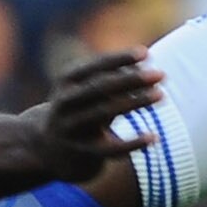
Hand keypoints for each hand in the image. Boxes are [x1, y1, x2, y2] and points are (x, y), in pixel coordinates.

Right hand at [24, 48, 161, 182]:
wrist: (45, 148)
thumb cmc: (77, 111)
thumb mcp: (87, 92)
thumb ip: (112, 81)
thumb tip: (142, 69)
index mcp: (66, 81)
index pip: (94, 66)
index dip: (119, 59)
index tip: (146, 53)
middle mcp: (65, 103)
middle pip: (100, 88)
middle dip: (131, 80)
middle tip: (160, 74)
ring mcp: (71, 128)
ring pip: (105, 113)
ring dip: (135, 103)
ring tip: (161, 95)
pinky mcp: (81, 153)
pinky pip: (110, 149)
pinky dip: (132, 143)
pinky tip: (154, 137)